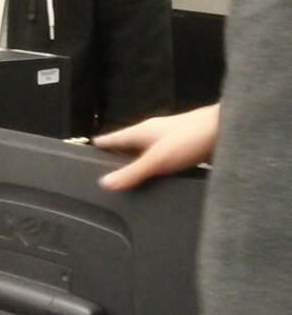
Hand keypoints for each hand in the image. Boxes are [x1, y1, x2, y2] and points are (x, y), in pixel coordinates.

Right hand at [94, 103, 219, 190]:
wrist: (229, 130)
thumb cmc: (189, 138)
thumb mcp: (157, 159)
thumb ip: (132, 172)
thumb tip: (103, 183)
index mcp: (140, 131)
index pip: (112, 138)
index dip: (99, 145)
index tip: (85, 153)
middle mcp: (153, 134)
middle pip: (129, 146)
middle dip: (117, 157)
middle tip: (105, 172)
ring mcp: (170, 141)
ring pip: (147, 154)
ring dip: (139, 164)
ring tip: (130, 179)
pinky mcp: (186, 150)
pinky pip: (164, 161)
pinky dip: (158, 170)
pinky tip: (160, 180)